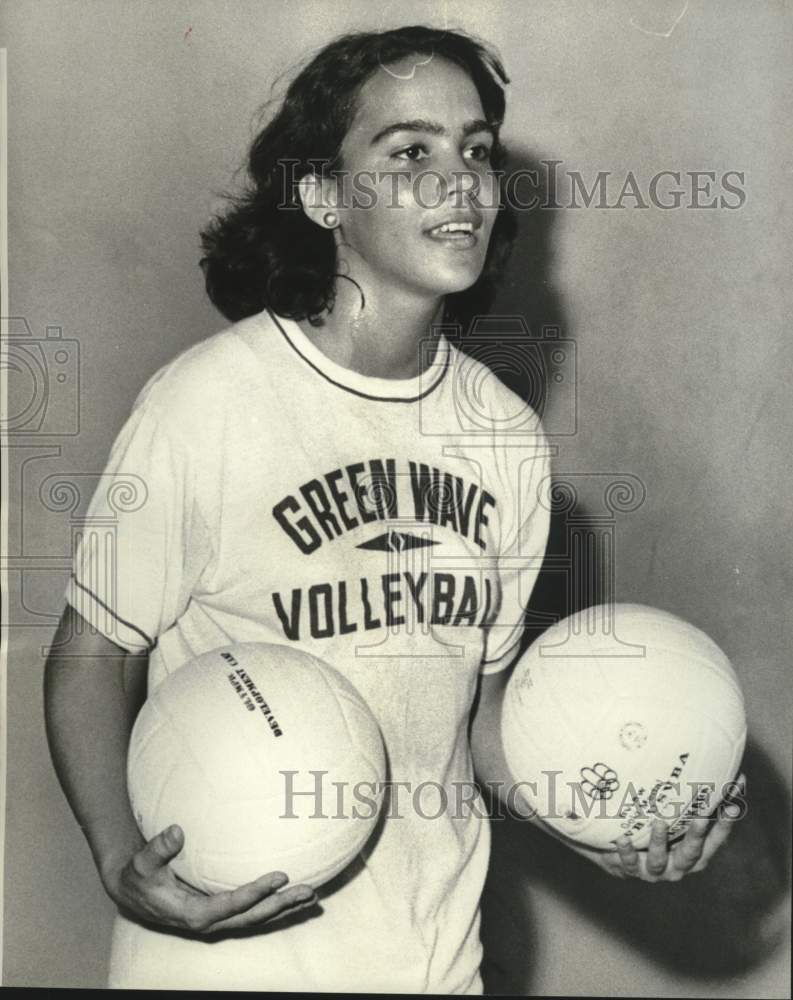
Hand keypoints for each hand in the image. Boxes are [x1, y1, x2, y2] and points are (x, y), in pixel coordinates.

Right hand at [102, 824, 317, 933]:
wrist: (134, 893)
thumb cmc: (140, 876)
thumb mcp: (141, 863)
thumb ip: (157, 849)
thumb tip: (177, 831)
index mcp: (193, 914)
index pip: (231, 905)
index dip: (256, 893)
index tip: (280, 876)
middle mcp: (210, 922)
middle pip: (253, 917)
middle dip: (281, 905)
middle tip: (308, 890)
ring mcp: (219, 920)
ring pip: (257, 919)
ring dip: (285, 908)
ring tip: (312, 895)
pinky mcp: (223, 913)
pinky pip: (254, 913)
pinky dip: (275, 907)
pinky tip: (294, 896)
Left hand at [581, 773, 745, 881]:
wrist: (622, 857)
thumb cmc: (657, 830)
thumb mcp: (676, 817)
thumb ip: (691, 799)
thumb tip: (710, 760)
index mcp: (695, 853)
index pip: (716, 840)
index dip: (726, 824)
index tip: (734, 804)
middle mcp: (678, 865)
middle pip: (692, 853)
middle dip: (697, 835)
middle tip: (701, 817)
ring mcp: (654, 871)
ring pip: (659, 860)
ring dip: (660, 842)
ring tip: (658, 822)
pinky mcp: (630, 870)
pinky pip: (628, 863)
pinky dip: (626, 851)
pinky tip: (622, 838)